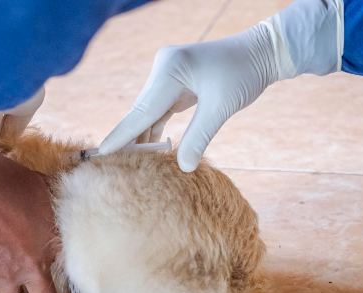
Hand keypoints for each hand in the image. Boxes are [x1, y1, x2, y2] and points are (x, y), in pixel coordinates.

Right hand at [99, 0, 342, 171]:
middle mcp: (162, 70)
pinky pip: (158, 112)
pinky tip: (150, 152)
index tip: (99, 155)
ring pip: (147, 114)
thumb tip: (182, 168)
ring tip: (128, 167)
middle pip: (139, 113)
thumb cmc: (244, 74)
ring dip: (142, 139)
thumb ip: (199, 138)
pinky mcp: (173, 83)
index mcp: (170, 70)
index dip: (121, 136)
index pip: (141, 111)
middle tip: (109, 169)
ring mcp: (166, 76)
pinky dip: (154, 131)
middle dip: (129, 141)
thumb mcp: (222, 108)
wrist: (263, 52)